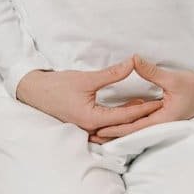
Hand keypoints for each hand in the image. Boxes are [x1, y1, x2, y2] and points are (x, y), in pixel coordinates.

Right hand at [15, 58, 163, 140]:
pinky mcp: (84, 125)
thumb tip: (132, 64)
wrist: (34, 92)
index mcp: (92, 119)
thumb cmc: (57, 86)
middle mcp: (91, 129)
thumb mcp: (86, 79)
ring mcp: (86, 129)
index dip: (145, 108)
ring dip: (130, 121)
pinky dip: (118, 121)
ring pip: (115, 130)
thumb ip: (111, 74)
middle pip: (123, 127)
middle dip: (141, 118)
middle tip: (159, 107)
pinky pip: (106, 127)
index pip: (125, 116)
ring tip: (146, 109)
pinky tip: (126, 111)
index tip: (160, 101)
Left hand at [91, 55, 193, 141]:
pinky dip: (128, 123)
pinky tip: (117, 121)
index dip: (116, 129)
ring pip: (136, 128)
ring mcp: (161, 121)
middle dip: (113, 134)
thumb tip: (133, 60)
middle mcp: (161, 124)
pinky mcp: (162, 116)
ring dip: (118, 130)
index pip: (134, 127)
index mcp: (163, 119)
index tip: (98, 129)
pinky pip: (142, 122)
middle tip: (92, 136)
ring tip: (98, 132)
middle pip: (132, 132)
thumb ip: (151, 71)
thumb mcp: (173, 78)